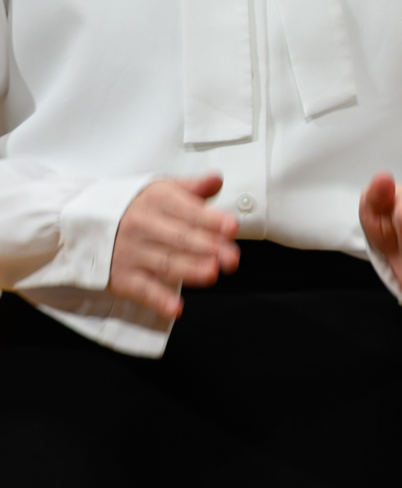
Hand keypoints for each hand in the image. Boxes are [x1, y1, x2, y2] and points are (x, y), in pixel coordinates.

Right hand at [109, 174, 238, 320]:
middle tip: (230, 256)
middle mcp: (143, 226)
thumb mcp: (160, 191)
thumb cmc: (133, 209)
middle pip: (180, 238)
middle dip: (208, 247)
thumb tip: (215, 180)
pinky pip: (143, 290)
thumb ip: (192, 188)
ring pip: (166, 263)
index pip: (187, 211)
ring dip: (189, 269)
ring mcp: (132, 253)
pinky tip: (176, 307)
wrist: (84, 223)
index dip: (211, 219)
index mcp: (156, 201)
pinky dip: (159, 300)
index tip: (230, 226)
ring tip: (211, 273)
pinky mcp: (124, 277)